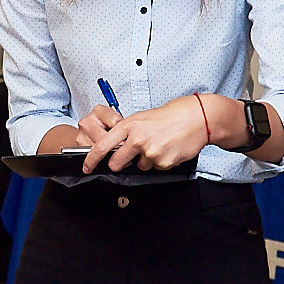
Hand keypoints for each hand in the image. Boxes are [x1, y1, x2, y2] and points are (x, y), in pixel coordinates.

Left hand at [79, 96, 212, 171]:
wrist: (196, 118)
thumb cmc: (171, 116)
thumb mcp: (142, 118)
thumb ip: (127, 132)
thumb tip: (115, 147)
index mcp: (129, 125)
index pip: (102, 146)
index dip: (91, 159)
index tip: (87, 166)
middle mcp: (137, 139)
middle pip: (116, 163)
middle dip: (120, 164)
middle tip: (131, 156)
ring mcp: (150, 152)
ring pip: (139, 166)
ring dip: (147, 160)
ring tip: (159, 144)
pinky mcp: (162, 162)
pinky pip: (156, 168)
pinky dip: (161, 161)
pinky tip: (168, 148)